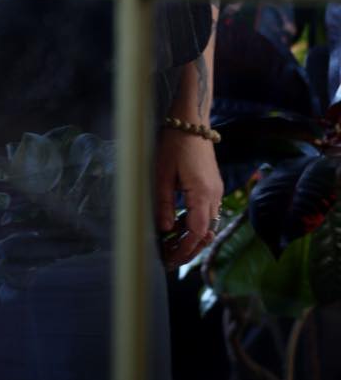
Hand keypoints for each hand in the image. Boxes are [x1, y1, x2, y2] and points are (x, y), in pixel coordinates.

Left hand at [154, 127, 223, 271]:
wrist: (191, 120)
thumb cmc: (174, 142)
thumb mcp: (163, 172)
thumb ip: (164, 202)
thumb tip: (165, 229)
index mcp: (203, 194)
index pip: (197, 233)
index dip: (184, 249)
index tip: (170, 260)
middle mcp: (214, 195)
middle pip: (205, 232)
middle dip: (189, 248)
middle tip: (170, 258)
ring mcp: (216, 190)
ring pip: (207, 223)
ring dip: (192, 236)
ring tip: (172, 244)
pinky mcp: (213, 185)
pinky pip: (207, 211)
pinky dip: (195, 222)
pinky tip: (180, 223)